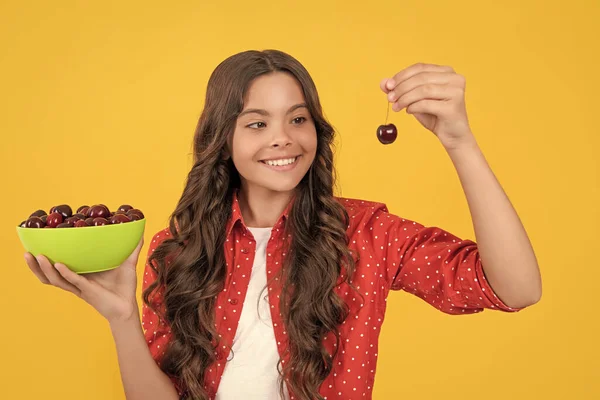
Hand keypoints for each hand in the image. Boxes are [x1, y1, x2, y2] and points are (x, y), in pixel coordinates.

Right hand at [24, 236, 144, 322]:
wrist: (128, 307)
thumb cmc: (124, 287)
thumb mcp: (127, 264)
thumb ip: (131, 248)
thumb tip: (139, 231)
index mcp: (81, 275)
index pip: (58, 267)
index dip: (46, 259)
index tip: (37, 245)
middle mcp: (76, 282)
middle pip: (49, 275)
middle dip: (36, 266)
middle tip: (26, 252)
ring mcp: (80, 287)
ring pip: (56, 280)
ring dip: (45, 269)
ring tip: (37, 256)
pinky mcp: (87, 291)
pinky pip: (73, 282)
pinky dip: (66, 273)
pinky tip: (59, 265)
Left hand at [380, 63, 475, 149]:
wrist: (452, 135)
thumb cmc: (434, 115)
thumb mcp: (414, 100)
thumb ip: (400, 90)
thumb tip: (383, 83)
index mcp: (447, 72)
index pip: (420, 68)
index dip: (402, 75)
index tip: (388, 86)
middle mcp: (455, 78)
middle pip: (421, 78)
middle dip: (401, 88)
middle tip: (390, 98)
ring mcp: (456, 92)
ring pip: (423, 90)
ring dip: (405, 98)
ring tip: (396, 107)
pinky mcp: (453, 107)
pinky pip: (426, 103)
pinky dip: (414, 107)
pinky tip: (409, 111)